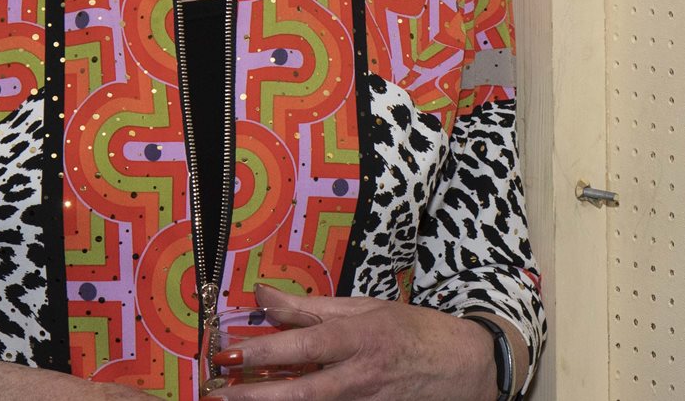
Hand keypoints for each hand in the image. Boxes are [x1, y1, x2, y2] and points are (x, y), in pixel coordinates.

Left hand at [212, 285, 498, 399]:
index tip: (228, 354)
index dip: (264, 351)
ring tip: (233, 400)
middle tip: (217, 393)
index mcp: (362, 337)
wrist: (467, 369)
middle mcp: (361, 376)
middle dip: (255, 395)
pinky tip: (278, 400)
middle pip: (300, 391)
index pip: (305, 345)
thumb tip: (263, 295)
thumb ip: (312, 307)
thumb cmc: (416, 331)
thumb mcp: (367, 307)